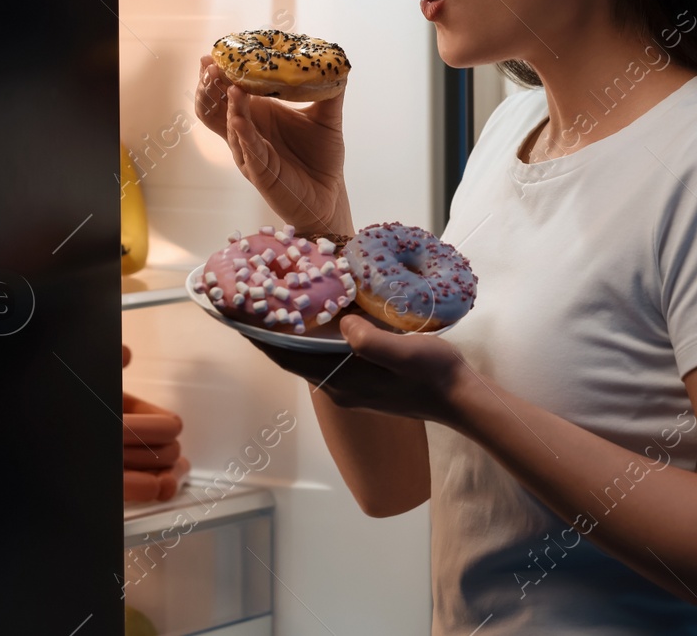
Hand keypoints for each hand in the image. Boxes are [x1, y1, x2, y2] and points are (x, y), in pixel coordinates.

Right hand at [193, 55, 352, 233]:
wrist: (329, 195)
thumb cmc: (322, 157)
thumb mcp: (327, 118)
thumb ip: (330, 91)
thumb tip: (337, 62)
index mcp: (259, 115)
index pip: (228, 91)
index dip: (219, 74)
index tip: (215, 52)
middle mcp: (248, 132)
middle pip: (215, 107)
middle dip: (210, 85)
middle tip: (210, 65)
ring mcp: (250, 151)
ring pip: (225, 125)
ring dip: (222, 104)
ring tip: (225, 83)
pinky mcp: (259, 170)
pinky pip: (246, 148)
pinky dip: (241, 131)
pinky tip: (239, 116)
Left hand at [245, 314, 467, 425]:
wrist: (460, 397)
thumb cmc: (434, 374)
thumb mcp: (405, 352)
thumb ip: (371, 341)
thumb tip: (343, 322)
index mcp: (341, 381)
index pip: (288, 358)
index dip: (261, 337)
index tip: (236, 315)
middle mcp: (339, 387)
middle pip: (293, 357)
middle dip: (272, 331)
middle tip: (256, 299)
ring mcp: (351, 385)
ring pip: (310, 355)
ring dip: (294, 333)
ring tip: (281, 302)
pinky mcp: (365, 380)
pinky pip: (329, 356)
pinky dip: (316, 337)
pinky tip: (323, 317)